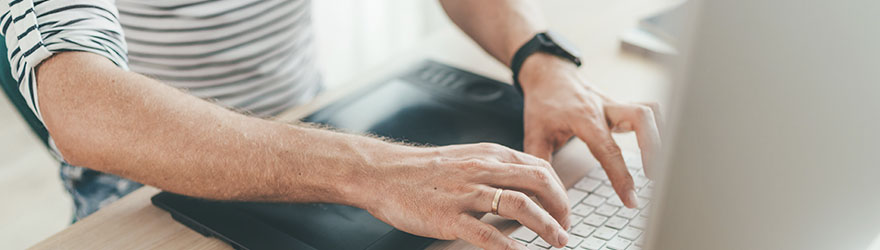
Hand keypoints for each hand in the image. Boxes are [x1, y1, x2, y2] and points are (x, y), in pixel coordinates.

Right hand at [360, 143, 570, 248]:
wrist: (383, 173)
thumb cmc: (423, 171)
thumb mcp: (466, 159)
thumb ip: (495, 171)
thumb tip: (525, 192)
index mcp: (489, 155)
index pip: (540, 168)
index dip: (560, 192)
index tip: (564, 212)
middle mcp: (482, 169)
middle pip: (539, 182)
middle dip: (562, 208)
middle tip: (566, 229)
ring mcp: (466, 192)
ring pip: (520, 205)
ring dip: (546, 225)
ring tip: (558, 241)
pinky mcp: (449, 216)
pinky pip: (486, 232)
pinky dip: (509, 246)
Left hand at [518, 53, 661, 208]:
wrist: (548, 74)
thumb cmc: (542, 102)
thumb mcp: (534, 132)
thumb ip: (541, 161)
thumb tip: (545, 191)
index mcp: (584, 118)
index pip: (609, 150)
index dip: (622, 177)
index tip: (631, 200)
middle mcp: (604, 108)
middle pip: (641, 119)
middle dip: (653, 148)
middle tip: (654, 177)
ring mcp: (615, 104)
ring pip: (650, 111)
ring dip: (660, 135)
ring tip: (662, 164)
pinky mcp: (621, 105)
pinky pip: (648, 111)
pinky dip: (659, 126)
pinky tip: (660, 145)